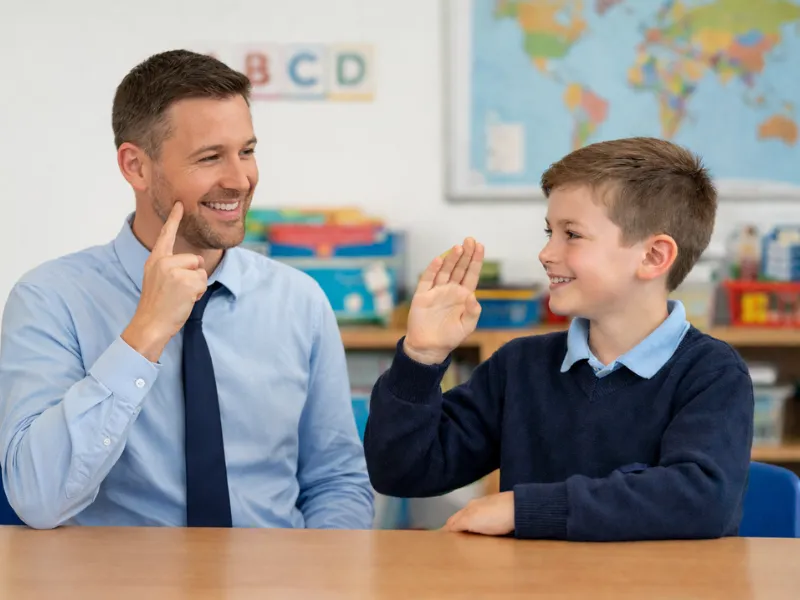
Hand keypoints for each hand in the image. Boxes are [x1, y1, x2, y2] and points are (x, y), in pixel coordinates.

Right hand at [121, 202, 207, 361]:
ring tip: (180, 296)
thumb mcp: (158, 280)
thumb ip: (171, 267)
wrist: (150, 324)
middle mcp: (162, 261)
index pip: (166, 235)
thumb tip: (197, 262)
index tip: (180, 203)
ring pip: (201, 271)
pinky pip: (203, 282)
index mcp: (155, 260)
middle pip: (195, 260)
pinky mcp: (184, 280)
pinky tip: (184, 300)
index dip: (174, 218)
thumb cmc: (157, 306)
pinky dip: (198, 293)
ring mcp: (173, 270)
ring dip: (196, 286)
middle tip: (177, 292)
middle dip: (193, 276)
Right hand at [403, 238, 483, 364]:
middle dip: (465, 254)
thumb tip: (473, 296)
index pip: (471, 274)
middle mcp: (450, 290)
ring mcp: (436, 291)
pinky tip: (439, 260)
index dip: (476, 261)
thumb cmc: (450, 337)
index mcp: (463, 296)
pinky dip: (433, 270)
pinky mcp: (422, 295)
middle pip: (459, 268)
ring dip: (451, 259)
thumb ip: (473, 312)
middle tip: (470, 240)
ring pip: (445, 271)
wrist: (428, 348)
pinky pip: (427, 280)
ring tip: (458, 247)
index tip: (480, 246)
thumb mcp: (466, 327)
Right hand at [442, 492, 514, 535]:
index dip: (448, 528)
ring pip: (474, 517)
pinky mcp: (501, 512)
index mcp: (469, 508)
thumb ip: (458, 523)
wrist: (520, 509)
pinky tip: (484, 529)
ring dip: (469, 525)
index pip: (453, 519)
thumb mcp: (472, 521)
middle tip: (453, 538)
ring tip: (467, 536)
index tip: (444, 537)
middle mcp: (477, 505)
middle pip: (463, 517)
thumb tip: (447, 527)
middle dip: (457, 525)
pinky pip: (486, 519)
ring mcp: (490, 507)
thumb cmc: (497, 516)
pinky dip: (481, 524)